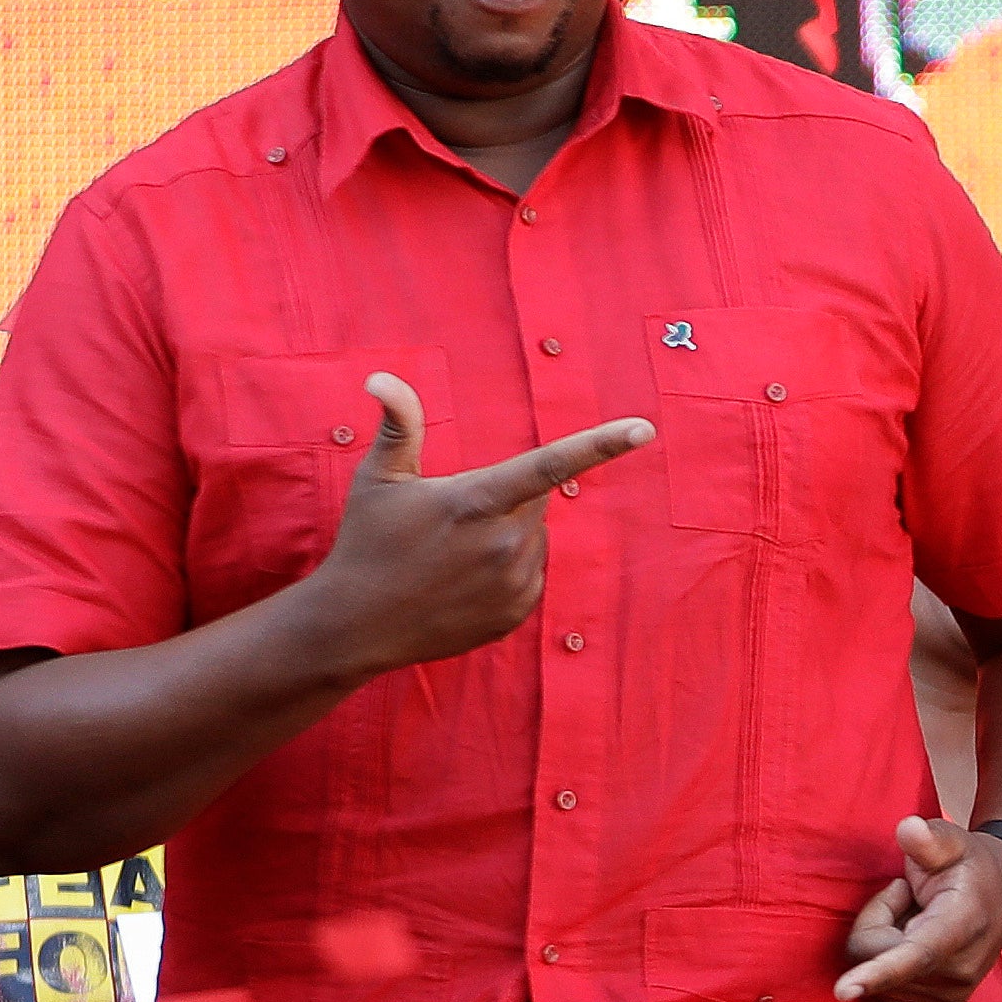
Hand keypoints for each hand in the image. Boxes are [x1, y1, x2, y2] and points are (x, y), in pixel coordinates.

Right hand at [302, 373, 653, 677]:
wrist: (356, 624)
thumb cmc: (366, 542)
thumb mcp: (380, 478)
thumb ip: (400, 424)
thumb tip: (380, 377)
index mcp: (478, 500)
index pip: (550, 464)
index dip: (601, 444)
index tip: (645, 429)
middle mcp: (506, 542)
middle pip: (535, 500)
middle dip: (506, 498)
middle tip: (452, 518)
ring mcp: (515, 582)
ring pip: (533, 538)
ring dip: (506, 535)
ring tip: (451, 554)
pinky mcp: (517, 613)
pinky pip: (530, 574)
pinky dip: (507, 569)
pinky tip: (461, 581)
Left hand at [841, 816, 1001, 1001]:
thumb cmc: (971, 867)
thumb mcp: (954, 841)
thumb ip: (930, 838)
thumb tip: (908, 828)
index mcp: (961, 926)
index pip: (916, 953)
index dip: (878, 971)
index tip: (844, 990)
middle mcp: (959, 971)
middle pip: (874, 955)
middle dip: (876, 921)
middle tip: (905, 896)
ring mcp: (950, 997)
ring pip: (875, 977)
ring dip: (883, 946)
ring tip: (915, 920)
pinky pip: (884, 993)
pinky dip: (889, 968)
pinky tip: (914, 945)